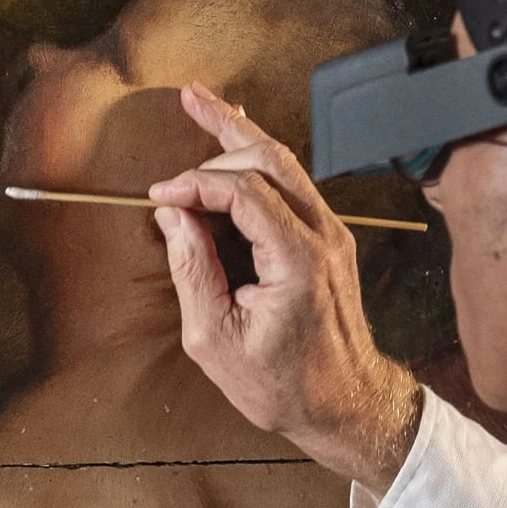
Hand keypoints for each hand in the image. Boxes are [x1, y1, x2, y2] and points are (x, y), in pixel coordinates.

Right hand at [148, 82, 421, 493]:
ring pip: (286, 162)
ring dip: (242, 132)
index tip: (159, 196)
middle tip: (185, 102)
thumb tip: (173, 217)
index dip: (195, 184)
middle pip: (271, 158)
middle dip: (222, 130)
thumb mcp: (215, 340)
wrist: (346, 405)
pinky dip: (260, 159)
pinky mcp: (329, 240)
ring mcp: (332, 235)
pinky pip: (293, 184)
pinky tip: (238, 141)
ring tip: (205, 103)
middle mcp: (323, 236)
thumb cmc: (284, 385)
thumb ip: (191, 271)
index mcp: (297, 260)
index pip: (242, 191)